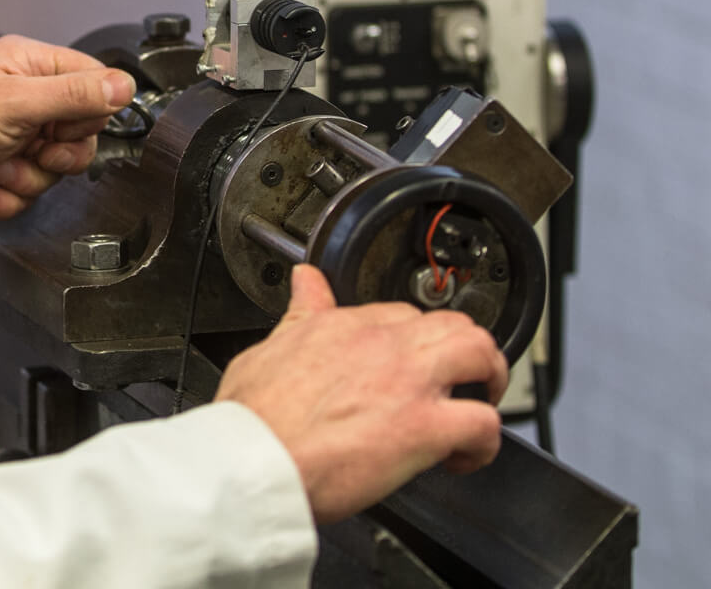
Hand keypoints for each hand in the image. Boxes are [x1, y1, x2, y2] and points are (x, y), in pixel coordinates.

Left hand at [0, 36, 135, 218]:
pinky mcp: (0, 169)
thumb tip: (124, 84)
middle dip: (56, 155)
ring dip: (25, 178)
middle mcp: (25, 98)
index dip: (89, 113)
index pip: (93, 85)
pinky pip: (27, 192)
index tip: (65, 126)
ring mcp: (13, 136)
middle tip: (33, 151)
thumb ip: (73, 95)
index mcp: (30, 66)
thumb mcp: (14, 103)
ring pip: (54, 170)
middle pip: (79, 134)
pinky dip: (5, 197)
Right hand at [217, 266, 509, 523]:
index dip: (410, 340)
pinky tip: (463, 458)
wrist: (252, 460)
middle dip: (465, 349)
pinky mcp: (425, 427)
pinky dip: (484, 444)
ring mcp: (408, 383)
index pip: (398, 313)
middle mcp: (381, 344)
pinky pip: (484, 423)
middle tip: (462, 378)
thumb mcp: (265, 348)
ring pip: (479, 353)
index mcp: (341, 325)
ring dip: (489, 379)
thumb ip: (297, 314)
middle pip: (451, 323)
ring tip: (479, 404)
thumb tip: (303, 282)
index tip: (408, 364)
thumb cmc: (253, 420)